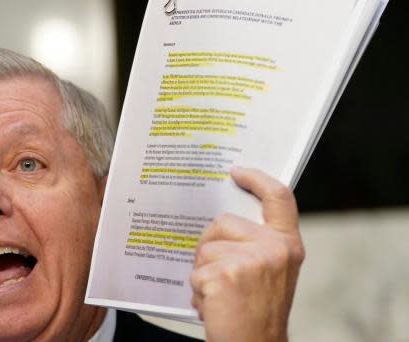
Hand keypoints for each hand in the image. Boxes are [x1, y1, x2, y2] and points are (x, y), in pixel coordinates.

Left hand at [190, 167, 304, 341]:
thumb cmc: (258, 313)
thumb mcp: (271, 273)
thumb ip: (257, 244)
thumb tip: (223, 221)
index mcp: (287, 244)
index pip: (278, 197)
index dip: (258, 179)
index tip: (237, 171)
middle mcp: (274, 248)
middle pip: (223, 222)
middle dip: (210, 246)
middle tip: (217, 276)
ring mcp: (251, 260)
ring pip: (205, 248)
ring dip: (203, 273)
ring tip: (220, 297)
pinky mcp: (226, 274)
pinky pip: (196, 273)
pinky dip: (198, 292)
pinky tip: (213, 307)